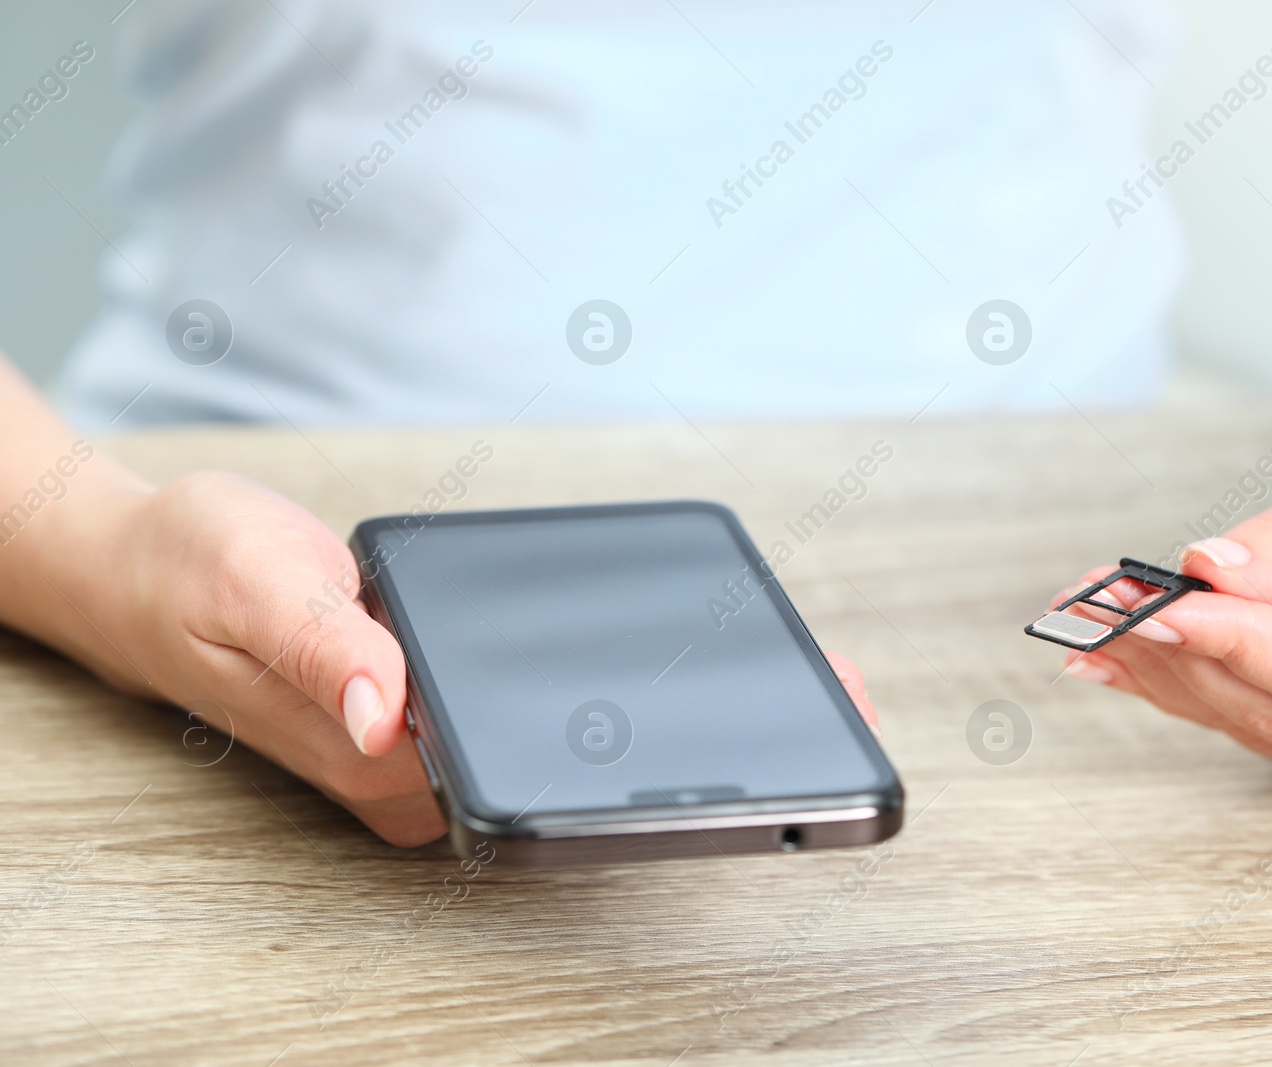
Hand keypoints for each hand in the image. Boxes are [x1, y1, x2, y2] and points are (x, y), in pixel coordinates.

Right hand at [47, 472, 878, 844]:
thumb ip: (324, 653)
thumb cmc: (191, 577)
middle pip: (587, 772)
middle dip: (711, 743)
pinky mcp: (442, 712)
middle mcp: (427, 771)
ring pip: (578, 744)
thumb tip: (387, 715)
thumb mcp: (252, 592)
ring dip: (684, 714)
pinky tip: (687, 652)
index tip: (765, 753)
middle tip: (837, 696)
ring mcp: (438, 746)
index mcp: (391, 762)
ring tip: (802, 679)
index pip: (548, 782)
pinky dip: (624, 683)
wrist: (146, 568)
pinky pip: (549, 705)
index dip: (659, 777)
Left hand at [1053, 395, 1271, 801]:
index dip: (1230, 644)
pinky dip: (1184, 677)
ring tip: (1091, 617)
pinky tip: (1114, 653)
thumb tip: (1202, 576)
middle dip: (1178, 651)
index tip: (1151, 608)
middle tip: (1095, 604)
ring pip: (1254, 721)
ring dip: (1164, 666)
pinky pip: (1255, 717)